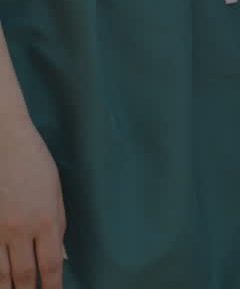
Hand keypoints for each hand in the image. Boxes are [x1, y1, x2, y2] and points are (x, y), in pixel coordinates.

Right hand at [0, 115, 65, 287]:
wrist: (3, 138)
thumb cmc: (33, 159)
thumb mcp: (55, 189)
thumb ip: (58, 224)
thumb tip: (60, 257)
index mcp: (45, 219)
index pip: (50, 266)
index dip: (52, 288)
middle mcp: (20, 228)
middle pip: (24, 276)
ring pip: (0, 274)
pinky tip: (0, 278)